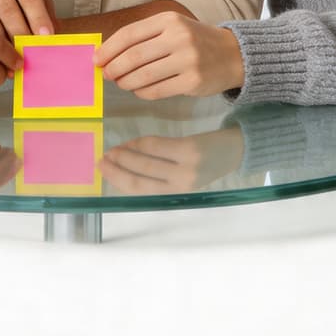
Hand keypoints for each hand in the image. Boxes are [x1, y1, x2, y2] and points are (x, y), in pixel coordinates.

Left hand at [94, 11, 244, 98]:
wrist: (234, 55)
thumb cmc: (196, 41)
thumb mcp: (173, 28)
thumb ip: (144, 37)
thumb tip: (108, 54)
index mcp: (169, 20)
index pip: (129, 34)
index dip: (108, 49)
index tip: (96, 60)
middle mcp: (178, 37)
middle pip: (133, 56)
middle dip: (114, 68)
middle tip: (106, 75)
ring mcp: (187, 60)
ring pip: (143, 76)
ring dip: (126, 82)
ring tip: (121, 83)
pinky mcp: (192, 81)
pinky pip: (157, 90)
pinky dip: (142, 92)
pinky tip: (139, 90)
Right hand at [98, 128, 246, 193]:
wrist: (235, 150)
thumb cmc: (205, 165)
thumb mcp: (183, 178)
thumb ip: (158, 177)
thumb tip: (123, 169)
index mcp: (178, 194)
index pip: (141, 190)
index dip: (118, 181)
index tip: (102, 171)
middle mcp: (181, 184)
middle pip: (139, 178)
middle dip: (117, 168)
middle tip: (101, 160)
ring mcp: (185, 167)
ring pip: (145, 161)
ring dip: (124, 154)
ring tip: (112, 150)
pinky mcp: (189, 149)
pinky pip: (157, 145)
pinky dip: (139, 143)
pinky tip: (131, 142)